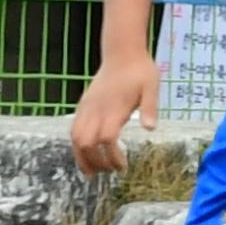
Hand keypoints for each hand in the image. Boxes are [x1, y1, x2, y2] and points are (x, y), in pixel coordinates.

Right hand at [73, 50, 160, 174]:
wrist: (122, 52)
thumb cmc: (140, 70)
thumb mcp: (152, 86)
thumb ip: (150, 108)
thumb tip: (150, 129)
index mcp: (114, 107)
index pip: (106, 139)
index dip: (112, 156)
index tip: (122, 166)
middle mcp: (96, 109)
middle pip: (85, 142)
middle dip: (94, 162)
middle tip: (108, 172)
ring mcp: (87, 107)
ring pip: (75, 138)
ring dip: (82, 157)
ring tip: (92, 172)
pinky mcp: (83, 104)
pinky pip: (74, 128)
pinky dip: (77, 145)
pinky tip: (86, 154)